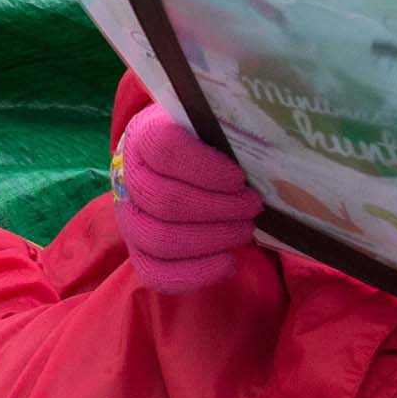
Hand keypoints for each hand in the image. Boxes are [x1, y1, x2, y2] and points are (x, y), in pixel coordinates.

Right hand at [112, 108, 260, 291]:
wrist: (170, 165)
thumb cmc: (201, 143)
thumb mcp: (210, 124)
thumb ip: (229, 129)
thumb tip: (269, 145)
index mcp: (144, 135)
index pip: (165, 150)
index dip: (205, 168)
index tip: (239, 178)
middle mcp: (128, 177)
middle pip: (165, 201)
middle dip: (218, 209)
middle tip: (253, 206)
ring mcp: (128, 218)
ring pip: (160, 239)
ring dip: (212, 239)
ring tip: (245, 230)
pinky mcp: (137, 251)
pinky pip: (156, 273)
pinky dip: (196, 273)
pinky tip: (228, 262)